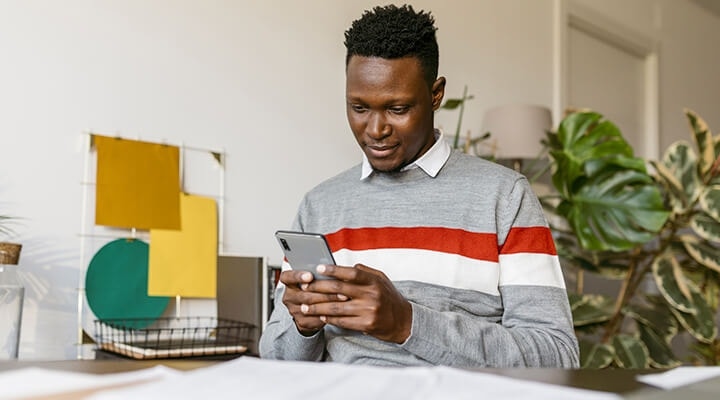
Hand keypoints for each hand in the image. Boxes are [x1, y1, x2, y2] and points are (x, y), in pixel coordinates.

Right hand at [279, 269, 346, 335]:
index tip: (310, 275)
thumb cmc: (315, 289)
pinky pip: (315, 319)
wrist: (310, 310)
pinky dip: (328, 314)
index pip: (288, 277)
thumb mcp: (315, 278)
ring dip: (329, 302)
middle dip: (324, 291)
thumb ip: (319, 273)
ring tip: (343, 297)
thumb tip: (332, 268)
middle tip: (340, 288)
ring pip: (311, 307)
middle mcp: (289, 296)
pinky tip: (339, 309)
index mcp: (289, 282)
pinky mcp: (301, 322)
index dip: (298, 276)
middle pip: (304, 294)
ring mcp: (294, 310)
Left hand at [297, 263, 412, 343]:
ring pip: (336, 308)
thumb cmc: (388, 297)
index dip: (334, 270)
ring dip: (318, 307)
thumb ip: (364, 271)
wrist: (403, 321)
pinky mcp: (366, 325)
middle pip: (339, 289)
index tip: (319, 269)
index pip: (351, 273)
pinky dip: (329, 319)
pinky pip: (342, 321)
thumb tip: (345, 266)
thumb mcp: (381, 279)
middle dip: (318, 288)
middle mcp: (371, 295)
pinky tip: (319, 316)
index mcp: (374, 281)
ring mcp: (368, 311)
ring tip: (305, 306)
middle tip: (304, 287)